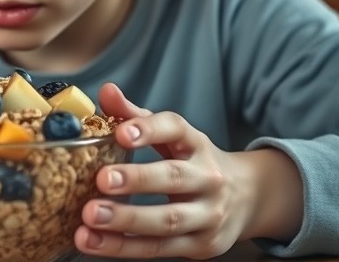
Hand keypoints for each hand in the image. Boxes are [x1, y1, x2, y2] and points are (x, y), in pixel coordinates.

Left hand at [74, 83, 300, 258]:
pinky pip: (158, 248)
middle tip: (101, 180)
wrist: (249, 199)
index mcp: (196, 144)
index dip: (149, 129)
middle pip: (173, 177)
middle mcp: (207, 177)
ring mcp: (207, 215)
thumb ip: (137, 116)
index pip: (175, 129)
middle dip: (136, 180)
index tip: (121, 133)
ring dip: (125, 220)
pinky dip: (123, 247)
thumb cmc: (195, 162)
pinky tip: (94, 241)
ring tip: (89, 217)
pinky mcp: (200, 246)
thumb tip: (106, 91)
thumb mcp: (173, 136)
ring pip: (167, 220)